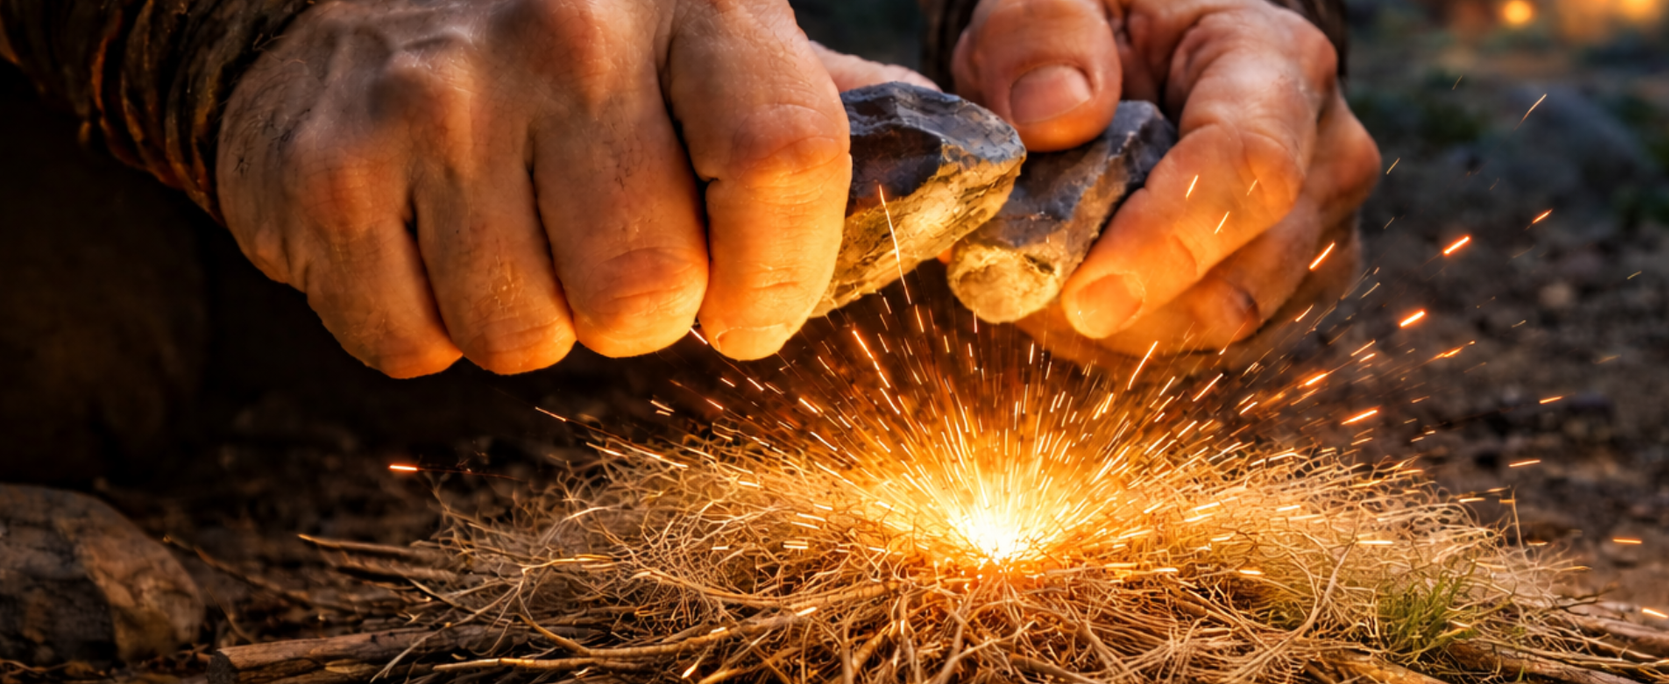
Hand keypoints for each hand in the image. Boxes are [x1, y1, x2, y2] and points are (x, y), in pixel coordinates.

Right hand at [217, 0, 913, 376]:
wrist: (353, 1)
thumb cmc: (570, 43)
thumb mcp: (709, 34)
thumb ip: (818, 106)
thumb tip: (957, 179)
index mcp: (695, 0)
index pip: (782, 155)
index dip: (780, 276)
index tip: (751, 313)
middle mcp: (564, 34)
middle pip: (647, 288)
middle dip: (642, 314)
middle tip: (613, 261)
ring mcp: (437, 101)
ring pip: (528, 335)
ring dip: (536, 321)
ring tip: (517, 236)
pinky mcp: (327, 170)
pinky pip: (414, 344)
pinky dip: (431, 329)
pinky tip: (432, 243)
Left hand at [949, 0, 1380, 362]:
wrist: (1153, 58)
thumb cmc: (1107, 26)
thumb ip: (1041, 31)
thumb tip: (1054, 116)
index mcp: (1280, 65)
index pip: (1250, 171)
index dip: (1166, 246)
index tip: (1082, 295)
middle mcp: (1325, 162)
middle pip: (1237, 282)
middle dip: (1114, 302)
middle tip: (1011, 274)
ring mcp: (1316, 241)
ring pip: (1212, 332)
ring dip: (1105, 326)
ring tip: (1033, 265)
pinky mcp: (1283, 298)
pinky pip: (1198, 351)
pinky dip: (1116, 337)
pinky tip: (1070, 283)